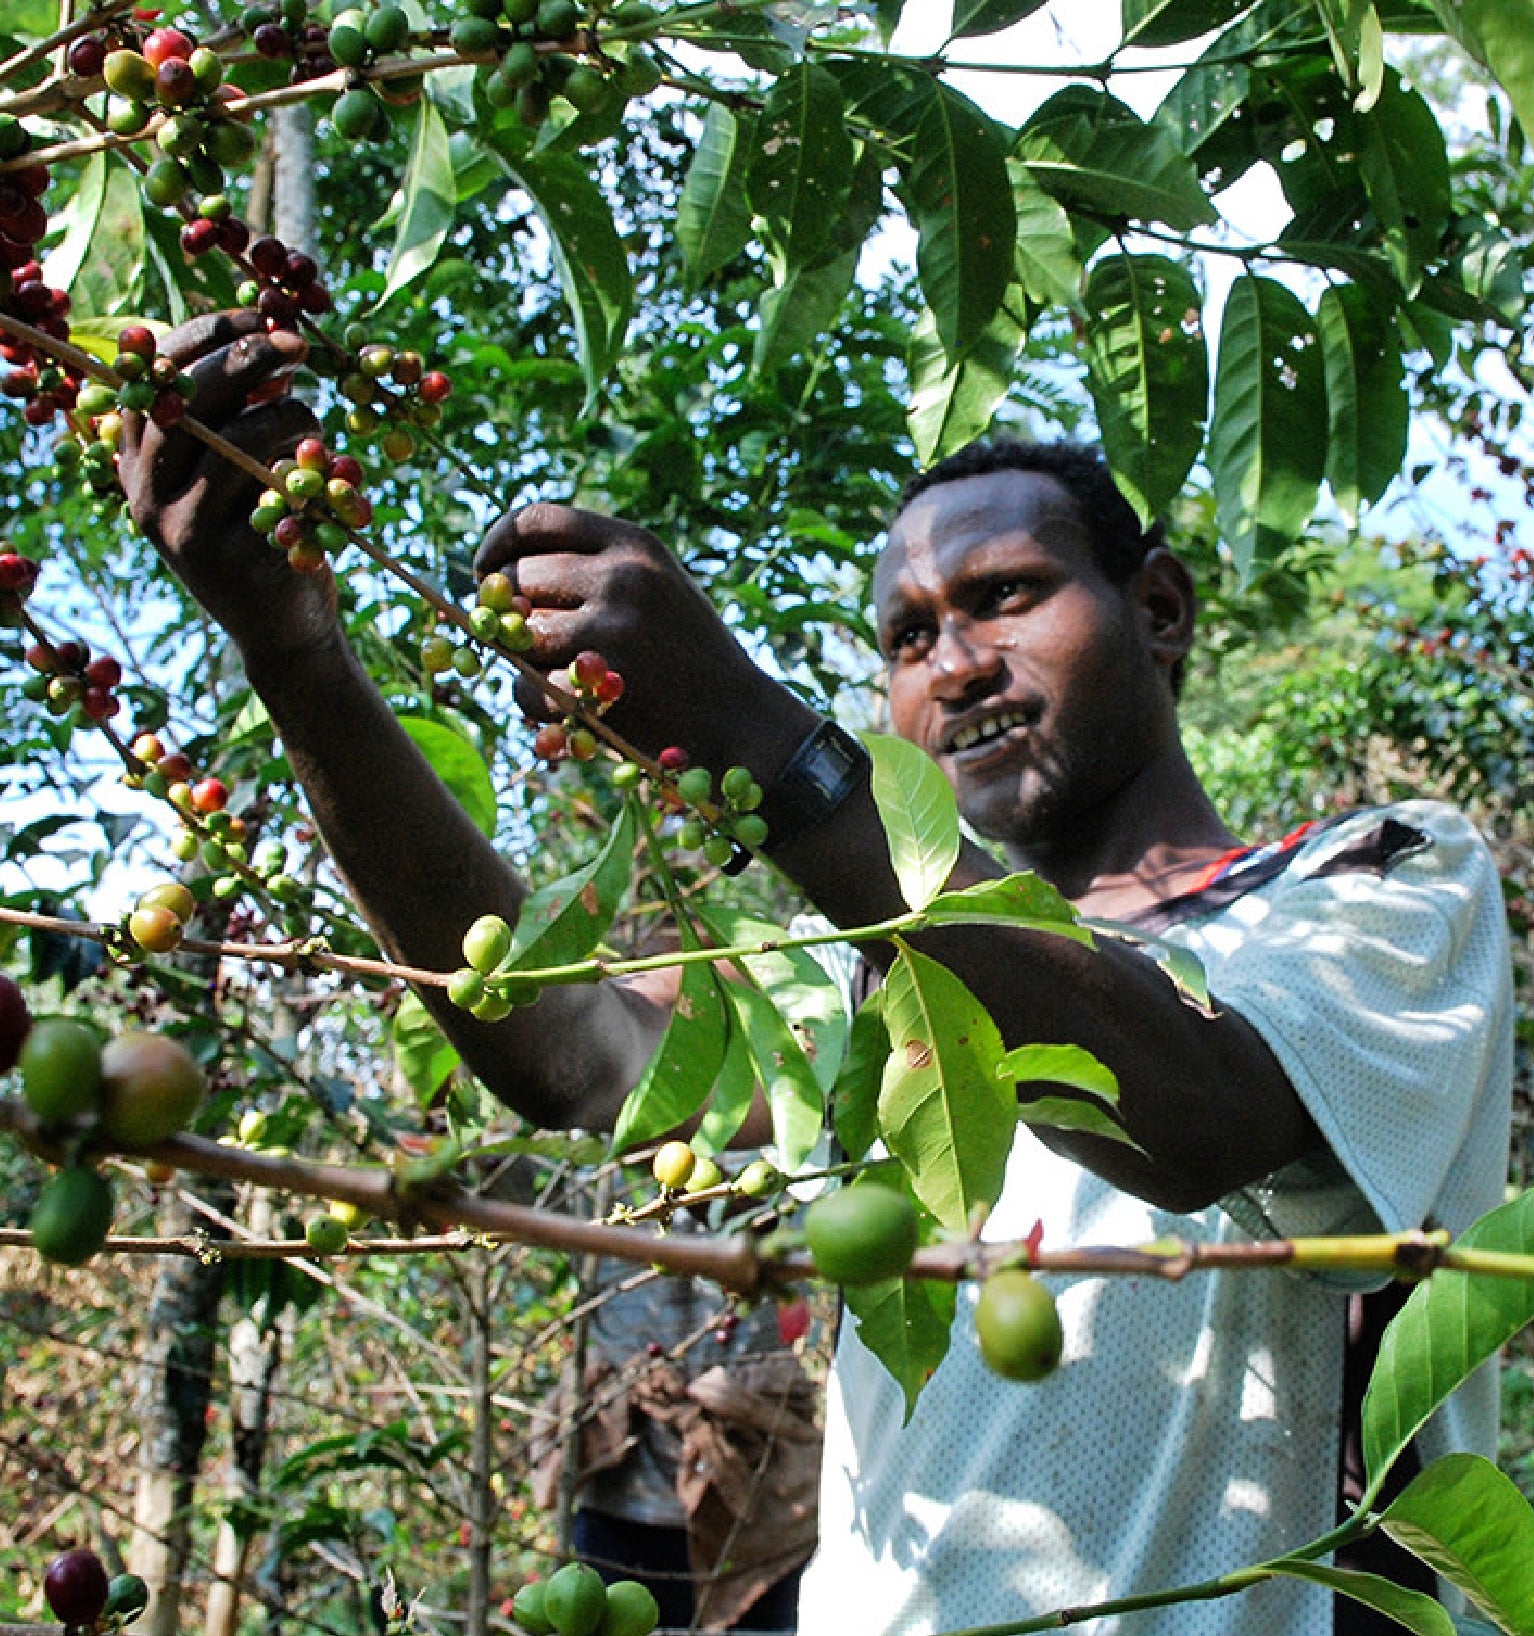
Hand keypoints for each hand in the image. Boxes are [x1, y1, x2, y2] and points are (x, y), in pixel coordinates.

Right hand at [116, 310, 338, 663]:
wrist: (282, 627)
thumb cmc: (263, 529)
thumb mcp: (241, 465)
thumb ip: (243, 411)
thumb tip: (271, 338)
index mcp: (137, 458)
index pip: (156, 374)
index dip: (209, 335)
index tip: (261, 315)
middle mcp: (145, 492)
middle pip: (190, 401)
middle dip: (249, 359)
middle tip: (299, 345)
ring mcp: (182, 529)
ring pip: (236, 444)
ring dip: (288, 416)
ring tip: (313, 421)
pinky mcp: (228, 559)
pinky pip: (273, 492)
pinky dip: (305, 468)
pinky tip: (323, 468)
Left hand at [475, 503, 816, 771]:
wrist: (740, 717)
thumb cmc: (691, 654)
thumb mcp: (658, 586)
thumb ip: (596, 568)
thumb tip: (504, 571)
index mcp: (634, 545)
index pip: (537, 519)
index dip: (498, 543)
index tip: (484, 570)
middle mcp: (621, 577)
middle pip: (518, 579)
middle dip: (505, 612)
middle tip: (514, 637)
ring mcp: (610, 630)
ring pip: (517, 637)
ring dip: (520, 662)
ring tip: (549, 677)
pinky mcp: (599, 685)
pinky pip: (528, 688)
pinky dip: (535, 704)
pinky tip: (565, 710)